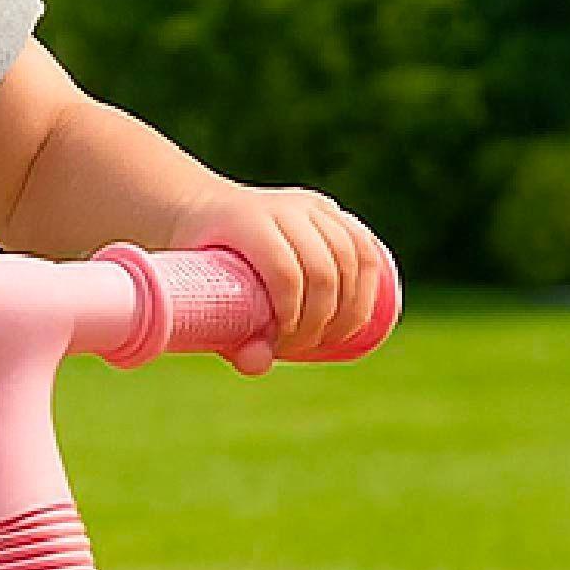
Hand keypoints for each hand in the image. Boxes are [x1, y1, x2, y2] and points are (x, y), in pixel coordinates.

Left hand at [159, 183, 388, 356]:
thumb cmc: (201, 264)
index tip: (282, 346)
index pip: (285, 273)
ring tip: (331, 338)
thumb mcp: (203, 298)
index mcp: (247, 222)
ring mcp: (310, 205)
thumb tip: (259, 364)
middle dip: (322, 321)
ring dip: (351, 308)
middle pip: (323, 270)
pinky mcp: (328, 210)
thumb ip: (231, 337)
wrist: (204, 209)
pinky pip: (364, 246)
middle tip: (304, 347)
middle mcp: (283, 208)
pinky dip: (368, 284)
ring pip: (351, 258)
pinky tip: (359, 313)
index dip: (293, 317)